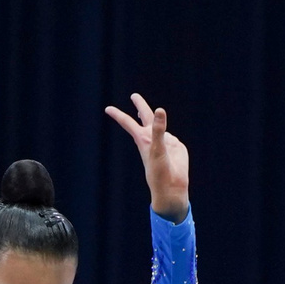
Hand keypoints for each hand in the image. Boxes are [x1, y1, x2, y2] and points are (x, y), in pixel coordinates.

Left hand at [105, 93, 189, 220]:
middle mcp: (153, 138)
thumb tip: (159, 110)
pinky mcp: (176, 147)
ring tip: (156, 114)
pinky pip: (174, 139)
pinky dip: (173, 142)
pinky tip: (174, 152)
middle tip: (134, 96)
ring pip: (161, 127)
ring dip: (157, 121)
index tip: (107, 109)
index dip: (118, 115)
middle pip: (145, 117)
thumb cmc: (160, 171)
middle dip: (141, 106)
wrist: (172, 187)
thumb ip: (158, 129)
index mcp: (143, 139)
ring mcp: (165, 142)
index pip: (128, 123)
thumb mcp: (157, 149)